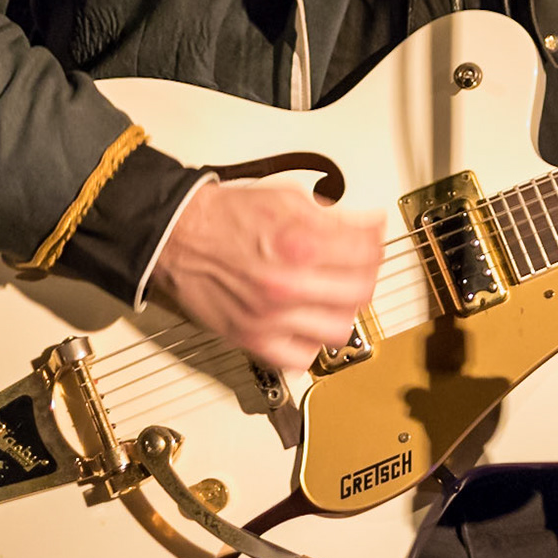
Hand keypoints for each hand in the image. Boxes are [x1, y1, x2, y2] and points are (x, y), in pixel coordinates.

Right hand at [150, 181, 384, 370]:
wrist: (181, 235)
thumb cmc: (226, 216)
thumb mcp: (287, 199)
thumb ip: (331, 216)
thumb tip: (365, 226)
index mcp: (300, 244)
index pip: (366, 253)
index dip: (377, 242)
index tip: (374, 238)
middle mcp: (288, 285)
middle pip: (360, 292)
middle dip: (368, 274)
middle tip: (362, 264)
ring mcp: (271, 317)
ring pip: (339, 330)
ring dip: (346, 311)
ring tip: (339, 295)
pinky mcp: (252, 339)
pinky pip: (299, 358)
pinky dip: (312, 344)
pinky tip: (311, 324)